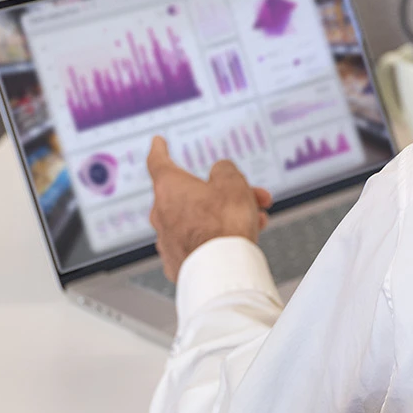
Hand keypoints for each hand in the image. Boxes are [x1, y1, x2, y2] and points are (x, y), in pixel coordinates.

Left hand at [147, 136, 271, 280]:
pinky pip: (198, 241)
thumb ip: (225, 170)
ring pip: (198, 219)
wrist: (221, 270)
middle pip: (192, 194)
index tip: (157, 143)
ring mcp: (167, 239)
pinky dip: (215, 237)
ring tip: (255, 220)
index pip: (159, 162)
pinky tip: (237, 240)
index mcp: (170, 188)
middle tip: (250, 194)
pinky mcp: (177, 261)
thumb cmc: (224, 226)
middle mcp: (162, 213)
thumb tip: (220, 172)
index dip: (159, 150)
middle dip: (222, 192)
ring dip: (224, 216)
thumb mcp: (233, 183)